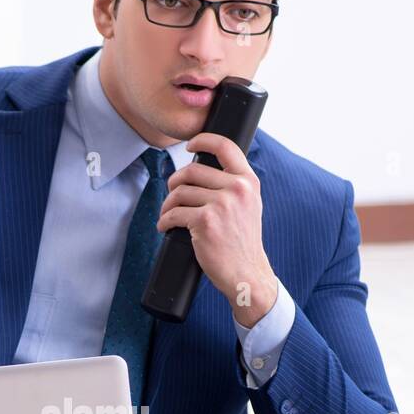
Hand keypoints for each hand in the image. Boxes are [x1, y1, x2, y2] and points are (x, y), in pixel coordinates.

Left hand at [156, 132, 277, 326]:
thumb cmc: (242, 242)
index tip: (190, 146)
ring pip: (179, 193)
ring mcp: (221, 204)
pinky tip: (166, 227)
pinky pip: (174, 213)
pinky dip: (165, 221)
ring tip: (169, 215)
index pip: (225, 147)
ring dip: (168, 205)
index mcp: (248, 181)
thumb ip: (233, 185)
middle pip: (191, 171)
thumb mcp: (248, 206)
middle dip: (175, 183)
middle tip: (172, 195)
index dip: (203, 140)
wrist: (246, 273)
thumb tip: (203, 169)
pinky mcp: (205, 221)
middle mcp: (237, 189)